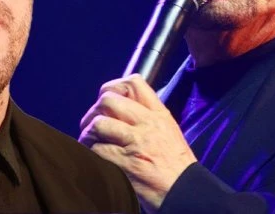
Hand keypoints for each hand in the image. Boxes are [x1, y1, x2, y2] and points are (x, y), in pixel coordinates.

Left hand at [79, 74, 196, 212]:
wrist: (186, 192)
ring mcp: (136, 143)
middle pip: (108, 100)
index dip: (114, 87)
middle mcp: (147, 124)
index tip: (107, 100)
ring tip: (90, 141)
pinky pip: (97, 150)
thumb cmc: (176, 166)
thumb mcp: (168, 131)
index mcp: (159, 114)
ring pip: (99, 124)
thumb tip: (121, 108)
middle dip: (94, 111)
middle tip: (92, 124)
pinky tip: (94, 157)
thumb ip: (148, 116)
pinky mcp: (126, 164)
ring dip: (88, 134)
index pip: (133, 83)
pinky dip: (91, 153)